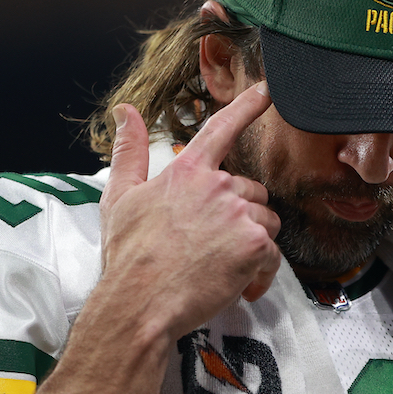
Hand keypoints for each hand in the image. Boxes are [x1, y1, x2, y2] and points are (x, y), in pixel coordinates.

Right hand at [99, 82, 281, 335]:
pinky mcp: (254, 245)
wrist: (139, 302)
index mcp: (187, 171)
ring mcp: (239, 214)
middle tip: (214, 246)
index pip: (222, 128)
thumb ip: (129, 152)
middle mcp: (218, 186)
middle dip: (241, 217)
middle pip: (252, 191)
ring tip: (223, 267)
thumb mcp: (119, 198)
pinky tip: (239, 287)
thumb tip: (125, 112)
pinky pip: (273, 256)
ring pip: (267, 222)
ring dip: (252, 244)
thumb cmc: (128, 255)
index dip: (247, 106)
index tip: (267, 91)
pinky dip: (260, 274)